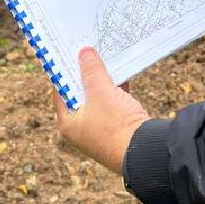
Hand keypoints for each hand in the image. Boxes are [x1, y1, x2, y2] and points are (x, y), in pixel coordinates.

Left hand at [54, 47, 150, 174]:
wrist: (144, 151)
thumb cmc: (115, 124)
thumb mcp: (100, 91)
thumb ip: (91, 70)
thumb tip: (84, 52)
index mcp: (69, 123)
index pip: (60, 91)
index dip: (65, 72)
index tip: (69, 54)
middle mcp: (82, 129)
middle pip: (80, 94)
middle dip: (87, 74)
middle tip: (89, 53)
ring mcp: (100, 131)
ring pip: (99, 99)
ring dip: (103, 82)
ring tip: (107, 61)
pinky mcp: (118, 130)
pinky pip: (114, 105)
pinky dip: (117, 92)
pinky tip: (124, 77)